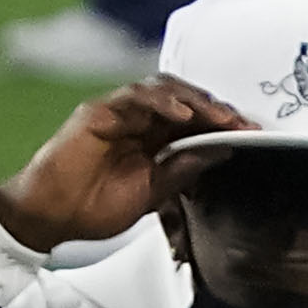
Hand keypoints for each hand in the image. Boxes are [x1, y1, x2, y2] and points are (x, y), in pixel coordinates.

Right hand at [0, 76, 249, 253]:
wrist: (53, 216)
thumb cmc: (96, 206)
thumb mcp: (156, 191)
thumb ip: (186, 169)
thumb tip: (223, 150)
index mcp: (154, 139)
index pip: (196, 120)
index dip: (224, 123)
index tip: (254, 134)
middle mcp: (138, 122)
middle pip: (183, 99)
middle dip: (216, 108)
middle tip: (243, 123)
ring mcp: (117, 114)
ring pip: (161, 91)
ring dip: (196, 101)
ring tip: (221, 117)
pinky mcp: (96, 114)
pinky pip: (132, 98)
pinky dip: (160, 102)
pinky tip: (183, 114)